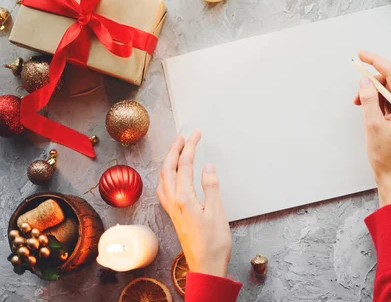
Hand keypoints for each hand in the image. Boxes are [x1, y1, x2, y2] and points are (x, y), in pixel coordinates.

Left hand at [156, 130, 231, 276]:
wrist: (205, 266)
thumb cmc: (213, 242)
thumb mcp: (217, 212)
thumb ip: (211, 187)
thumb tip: (207, 166)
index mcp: (184, 198)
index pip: (184, 165)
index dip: (190, 147)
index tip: (196, 134)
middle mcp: (173, 202)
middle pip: (169, 169)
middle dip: (175, 149)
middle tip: (183, 136)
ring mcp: (172, 209)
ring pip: (163, 178)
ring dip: (168, 161)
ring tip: (176, 150)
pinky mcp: (174, 215)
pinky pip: (163, 189)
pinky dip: (166, 176)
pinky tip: (170, 177)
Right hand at [353, 51, 390, 205]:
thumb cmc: (387, 156)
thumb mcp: (372, 125)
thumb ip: (368, 100)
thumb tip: (364, 81)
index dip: (375, 61)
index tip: (361, 55)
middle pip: (390, 82)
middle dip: (370, 84)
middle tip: (355, 96)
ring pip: (389, 92)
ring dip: (372, 95)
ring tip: (360, 108)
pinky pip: (390, 102)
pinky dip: (377, 103)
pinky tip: (369, 114)